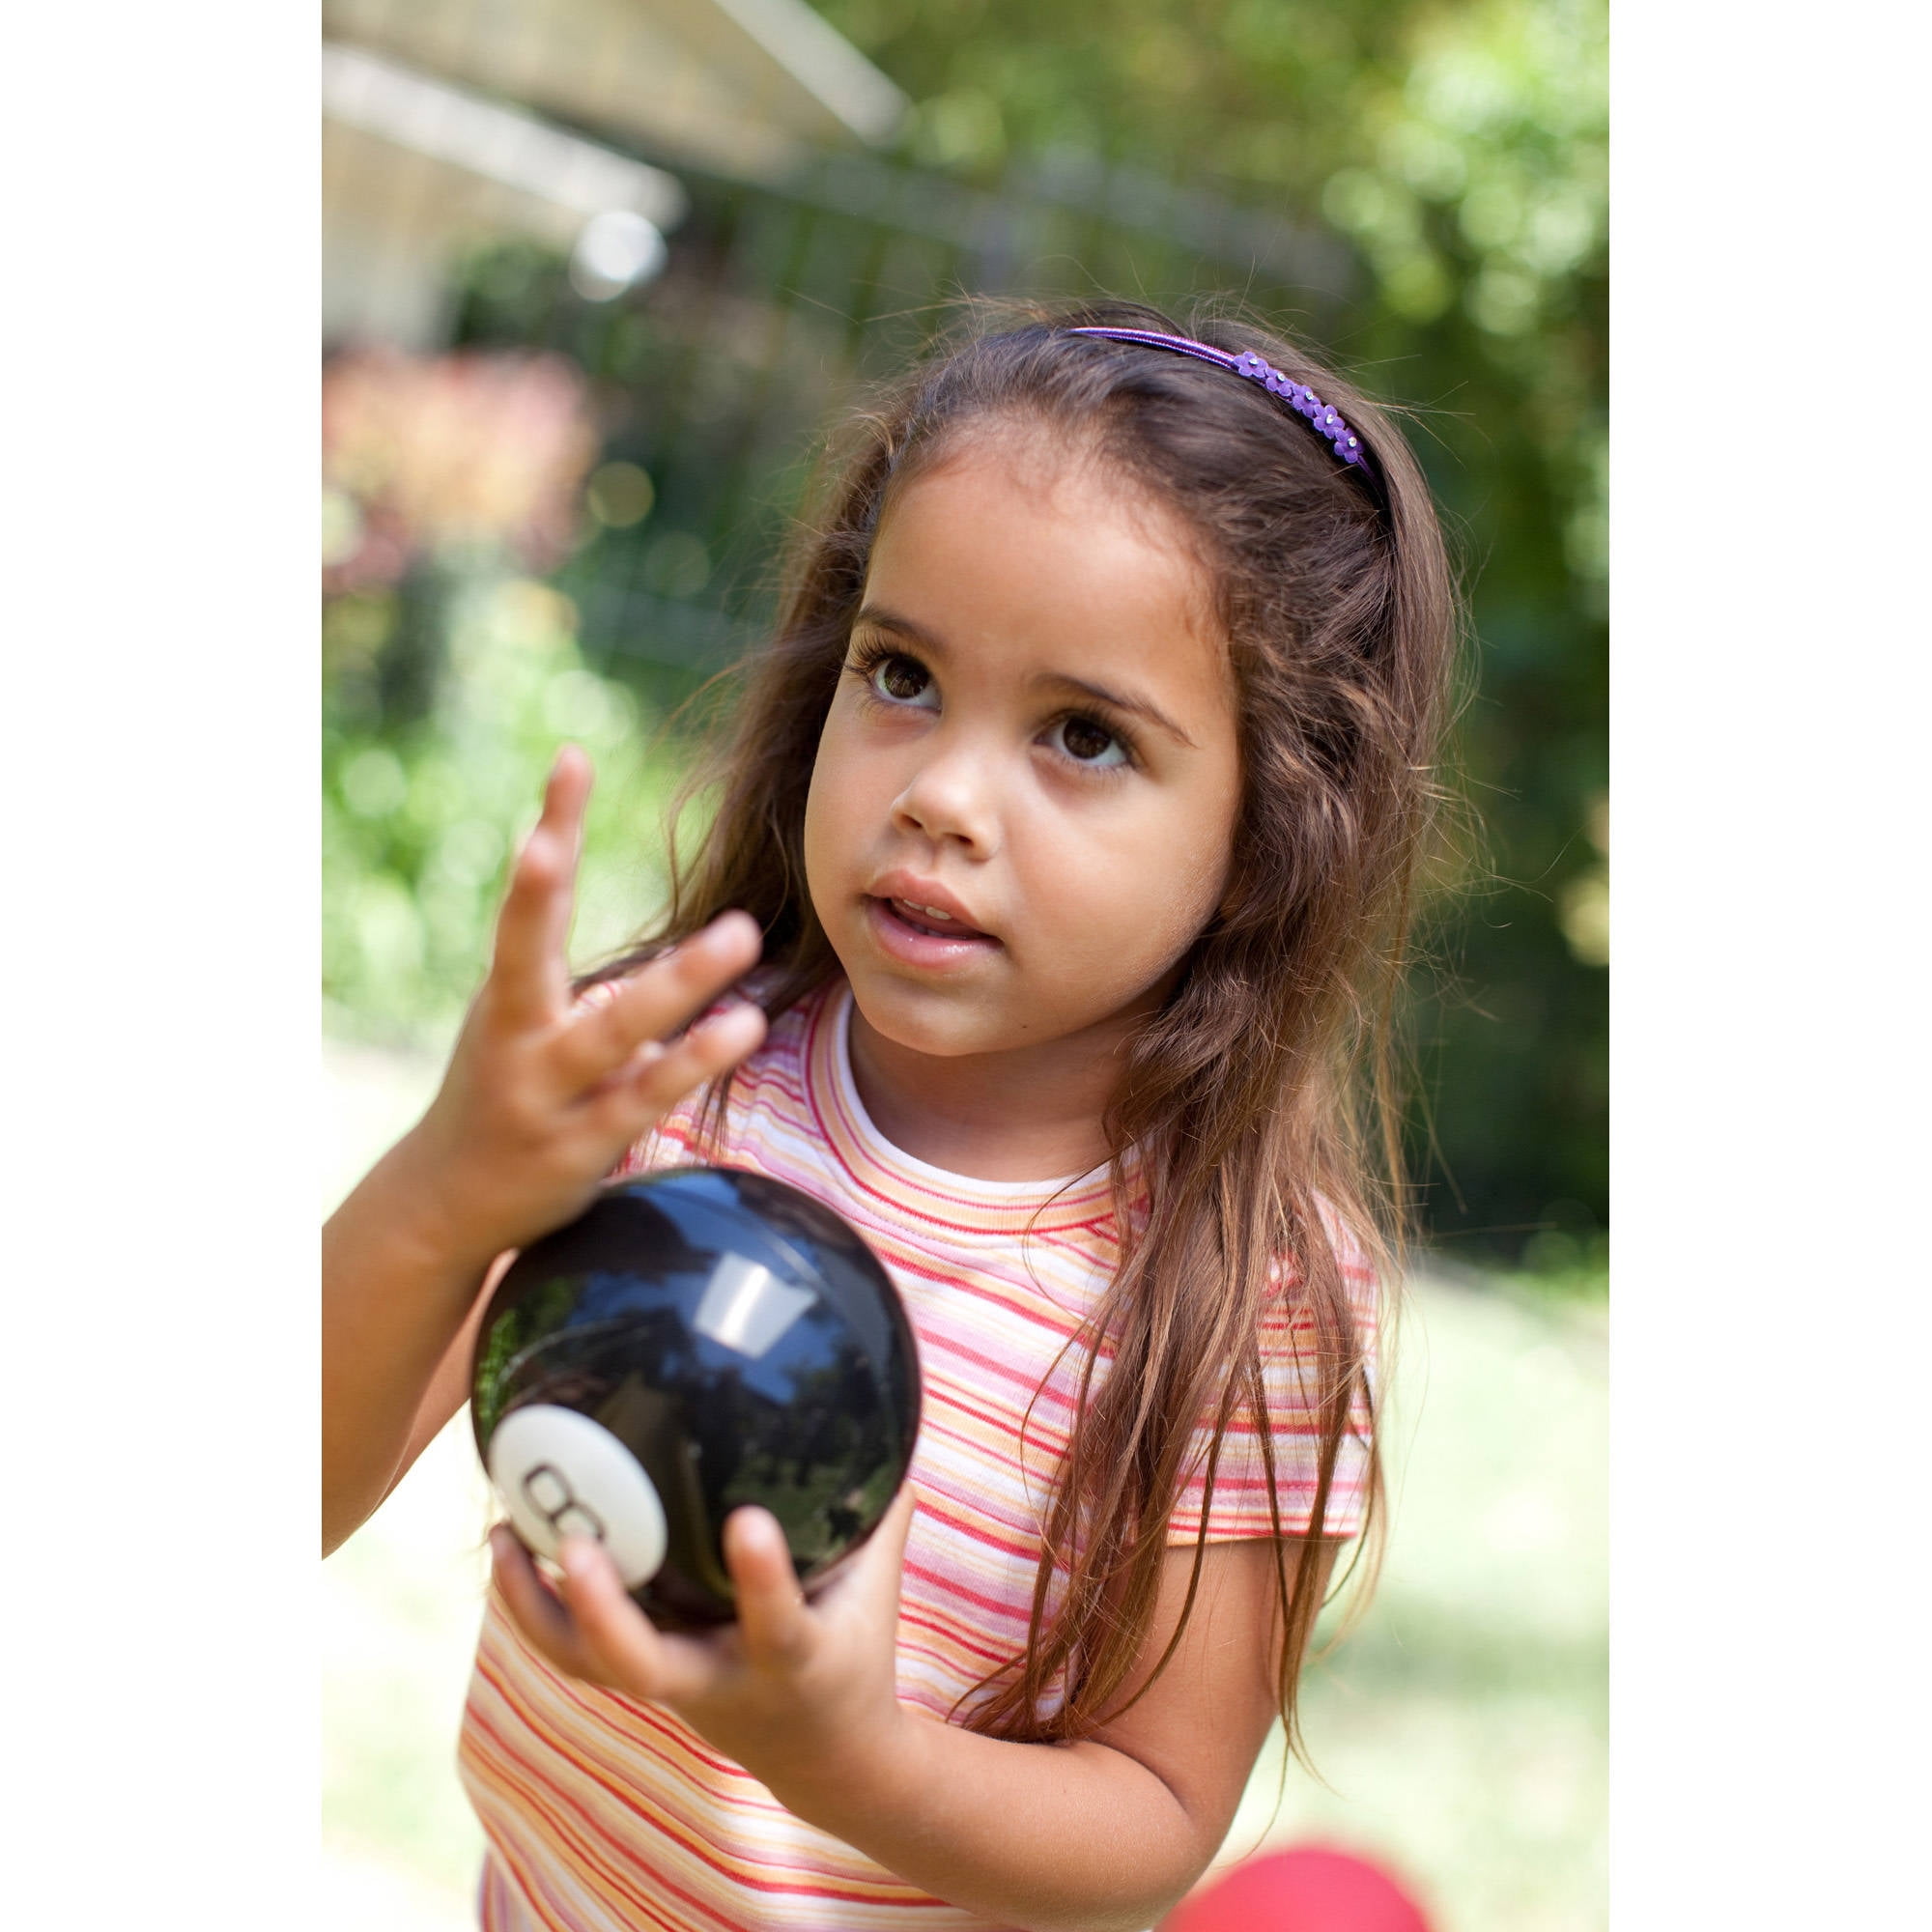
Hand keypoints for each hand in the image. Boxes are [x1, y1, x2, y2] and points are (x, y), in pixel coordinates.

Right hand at [399, 745, 767, 1269]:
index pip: (529, 901)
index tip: (571, 758)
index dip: (551, 828)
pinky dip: (692, 1059)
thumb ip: (558, 952)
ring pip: (612, 1032)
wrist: (444, 1206)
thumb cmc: (503, 1085)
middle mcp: (515, 1037)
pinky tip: (741, 1025)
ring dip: (676, 984)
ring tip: (740, 935)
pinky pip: (645, 1097)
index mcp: (506, 996)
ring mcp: (546, 1095)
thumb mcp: (517, 1015)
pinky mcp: (581, 1145)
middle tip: (561, 833)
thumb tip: (586, 868)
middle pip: (530, 954)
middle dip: (543, 888)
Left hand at [489, 1485, 920, 1807]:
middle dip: (603, 1611)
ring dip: (536, 1608)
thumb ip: (880, 1511)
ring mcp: (670, 1686)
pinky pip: (572, 1651)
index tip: (748, 1520)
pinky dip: (532, 1605)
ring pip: (587, 1665)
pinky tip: (508, 1545)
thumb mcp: (880, 1589)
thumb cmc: (857, 1652)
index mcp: (792, 1661)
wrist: (827, 1759)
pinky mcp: (641, 1680)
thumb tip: (887, 1408)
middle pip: (643, 1666)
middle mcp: (719, 1680)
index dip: (762, 1579)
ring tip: (503, 1533)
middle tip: (573, 1544)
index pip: (778, 1624)